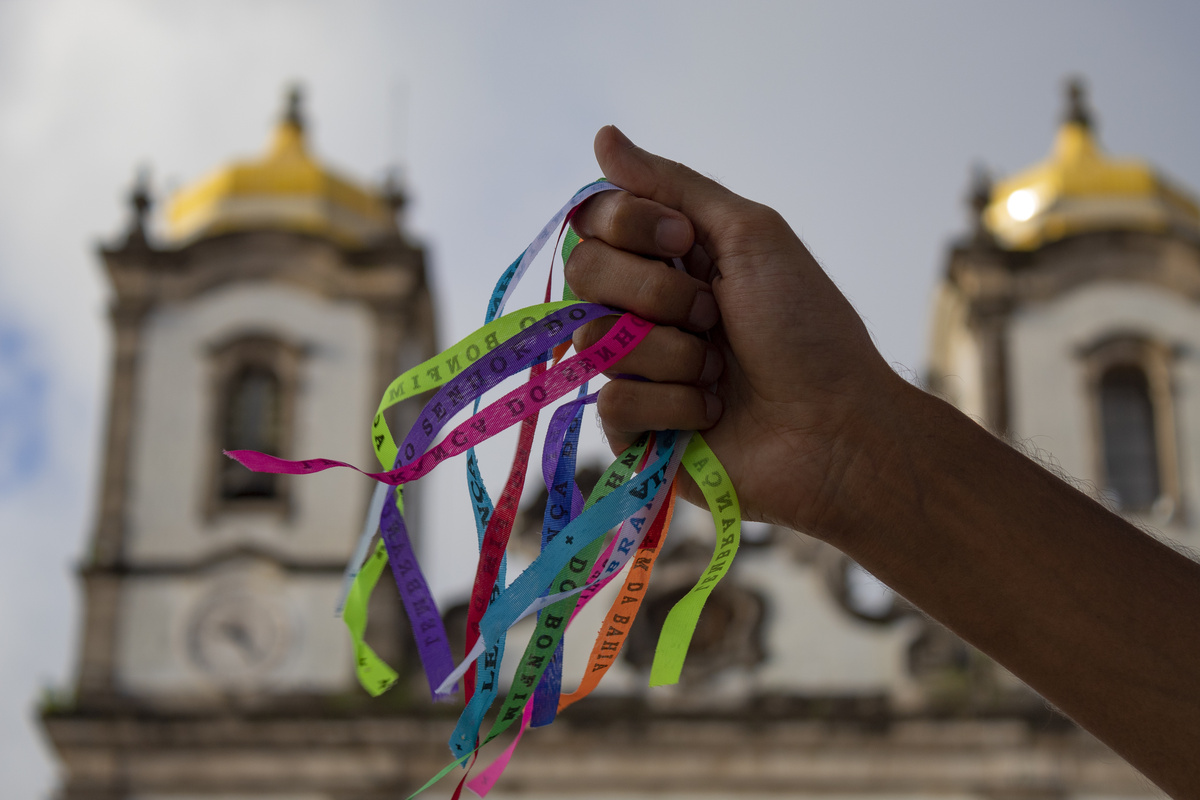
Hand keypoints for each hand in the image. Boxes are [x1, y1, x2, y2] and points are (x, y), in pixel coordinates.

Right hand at [567, 126, 906, 541]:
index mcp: (668, 258)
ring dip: (672, 353)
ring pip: (593, 340)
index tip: (685, 240)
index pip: (594, 220)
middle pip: (583, 272)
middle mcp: (642, 307)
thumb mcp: (751, 235)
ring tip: (719, 371)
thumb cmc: (806, 329)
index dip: (629, 225)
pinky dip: (672, 405)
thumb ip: (673, 185)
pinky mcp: (633, 428)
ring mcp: (634, 368)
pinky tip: (710, 413)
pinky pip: (611, 400)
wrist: (835, 427)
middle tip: (712, 315)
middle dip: (655, 292)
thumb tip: (604, 136)